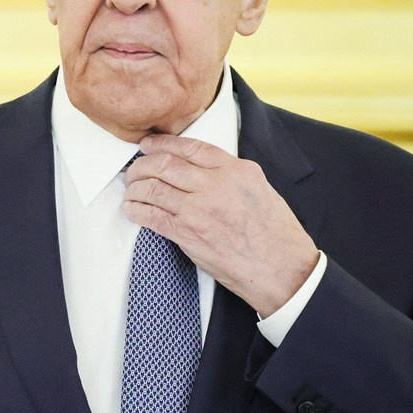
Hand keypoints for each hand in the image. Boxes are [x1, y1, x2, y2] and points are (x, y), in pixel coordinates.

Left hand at [122, 134, 319, 317]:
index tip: (148, 145)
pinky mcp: (187, 234)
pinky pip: (152, 216)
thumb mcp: (258, 188)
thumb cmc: (275, 233)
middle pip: (165, 165)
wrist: (281, 268)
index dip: (162, 144)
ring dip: (135, 188)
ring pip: (154, 188)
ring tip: (130, 190)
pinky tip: (131, 209)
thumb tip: (200, 169)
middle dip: (142, 166)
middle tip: (133, 170)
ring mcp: (199, 209)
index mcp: (235, 169)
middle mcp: (215, 184)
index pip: (189, 147)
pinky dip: (136, 210)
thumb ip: (230, 174)